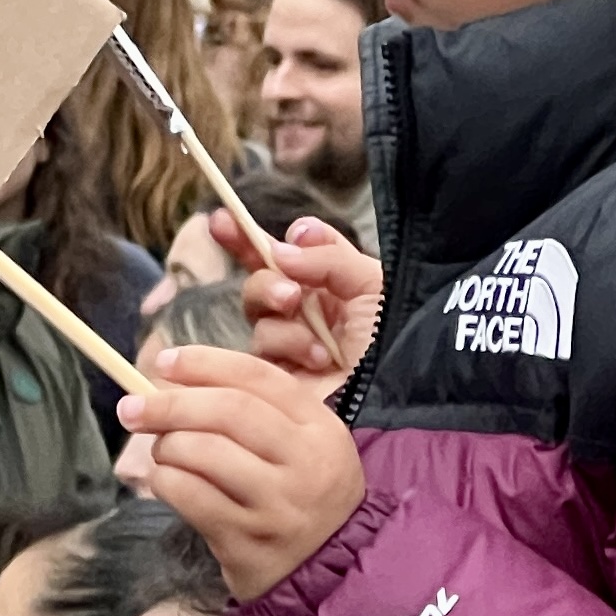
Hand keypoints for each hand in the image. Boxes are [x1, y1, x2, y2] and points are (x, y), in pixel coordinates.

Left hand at [116, 342, 366, 608]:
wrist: (327, 574)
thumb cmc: (300, 495)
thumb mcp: (301, 446)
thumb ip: (253, 409)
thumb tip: (175, 379)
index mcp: (320, 428)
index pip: (259, 378)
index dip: (205, 363)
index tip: (164, 362)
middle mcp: (304, 464)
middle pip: (228, 411)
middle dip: (171, 403)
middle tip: (132, 407)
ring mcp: (277, 506)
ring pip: (204, 452)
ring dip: (167, 445)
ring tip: (162, 452)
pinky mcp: (247, 542)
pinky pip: (191, 496)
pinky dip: (166, 481)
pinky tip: (166, 481)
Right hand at [217, 214, 383, 390]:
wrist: (392, 395)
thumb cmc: (392, 341)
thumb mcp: (373, 285)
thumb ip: (328, 256)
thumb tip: (278, 249)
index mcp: (333, 282)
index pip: (288, 250)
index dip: (252, 236)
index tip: (223, 221)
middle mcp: (309, 309)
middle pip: (261, 278)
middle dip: (266, 281)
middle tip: (290, 296)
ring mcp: (291, 342)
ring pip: (258, 313)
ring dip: (286, 323)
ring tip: (319, 346)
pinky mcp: (277, 373)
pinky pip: (260, 346)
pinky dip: (287, 347)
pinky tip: (318, 361)